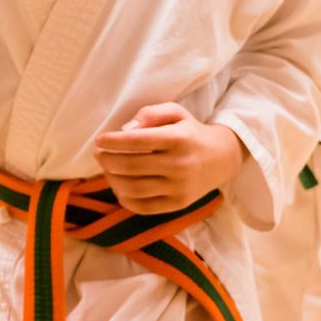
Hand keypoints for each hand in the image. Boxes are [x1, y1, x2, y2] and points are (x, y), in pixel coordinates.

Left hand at [93, 103, 246, 214]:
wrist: (222, 158)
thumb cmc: (190, 132)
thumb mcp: (176, 113)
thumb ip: (150, 113)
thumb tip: (125, 129)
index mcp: (178, 139)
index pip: (136, 141)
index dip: (112, 141)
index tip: (99, 140)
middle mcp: (180, 165)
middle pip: (131, 166)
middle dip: (107, 160)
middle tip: (99, 154)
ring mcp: (179, 188)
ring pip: (133, 188)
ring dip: (112, 179)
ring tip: (107, 169)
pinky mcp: (178, 205)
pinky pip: (143, 207)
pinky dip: (124, 198)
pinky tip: (119, 186)